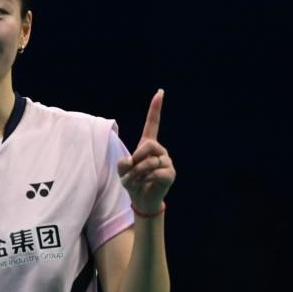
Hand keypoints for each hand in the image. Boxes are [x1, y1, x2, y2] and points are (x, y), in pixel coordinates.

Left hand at [116, 89, 174, 214]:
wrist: (141, 199)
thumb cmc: (132, 181)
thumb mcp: (122, 170)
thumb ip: (123, 163)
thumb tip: (132, 162)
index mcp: (148, 144)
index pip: (153, 123)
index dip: (155, 108)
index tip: (160, 92)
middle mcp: (160, 150)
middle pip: (149, 145)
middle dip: (136, 159)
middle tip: (131, 170)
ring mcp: (167, 161)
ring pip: (150, 162)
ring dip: (136, 174)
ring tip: (134, 181)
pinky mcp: (170, 174)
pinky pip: (155, 173)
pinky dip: (144, 180)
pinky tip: (144, 184)